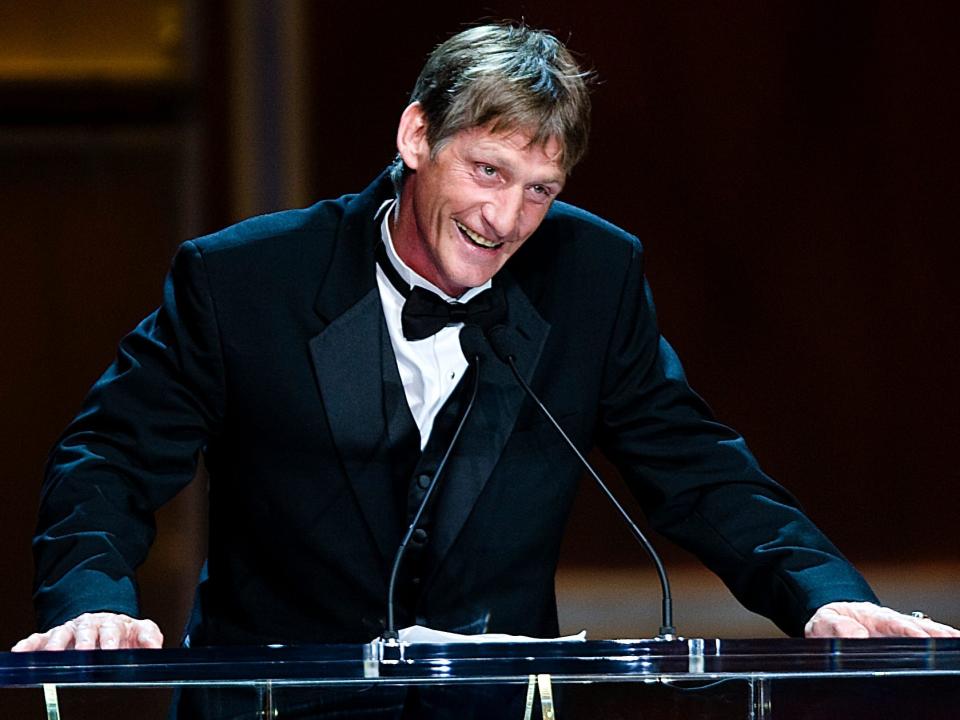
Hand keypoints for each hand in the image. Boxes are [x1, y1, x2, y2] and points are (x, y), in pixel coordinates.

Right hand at [11, 612, 163, 650]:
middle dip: (83, 642)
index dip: (110, 639)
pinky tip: (21, 652)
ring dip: (56, 644)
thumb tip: (155, 647)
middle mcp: (87, 625)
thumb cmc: (120, 630)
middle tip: (82, 653)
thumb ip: (149, 635)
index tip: (111, 649)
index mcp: (109, 623)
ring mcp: (69, 630)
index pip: (110, 629)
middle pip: (84, 631)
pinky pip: (37, 639)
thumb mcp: (138, 630)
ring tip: (52, 654)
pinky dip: (29, 645)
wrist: (102, 619)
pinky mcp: (51, 637)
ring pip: (60, 635)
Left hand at [805, 601, 959, 637]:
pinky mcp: (905, 642)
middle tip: (950, 640)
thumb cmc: (830, 623)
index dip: (907, 630)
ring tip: (956, 642)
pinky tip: (952, 645)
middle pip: (918, 627)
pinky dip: (938, 644)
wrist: (832, 622)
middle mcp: (892, 623)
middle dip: (935, 634)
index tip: (919, 637)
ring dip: (941, 638)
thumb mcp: (823, 622)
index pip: (893, 623)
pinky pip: (925, 642)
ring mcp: (901, 632)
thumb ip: (834, 627)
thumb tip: (855, 635)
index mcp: (872, 616)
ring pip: (926, 632)